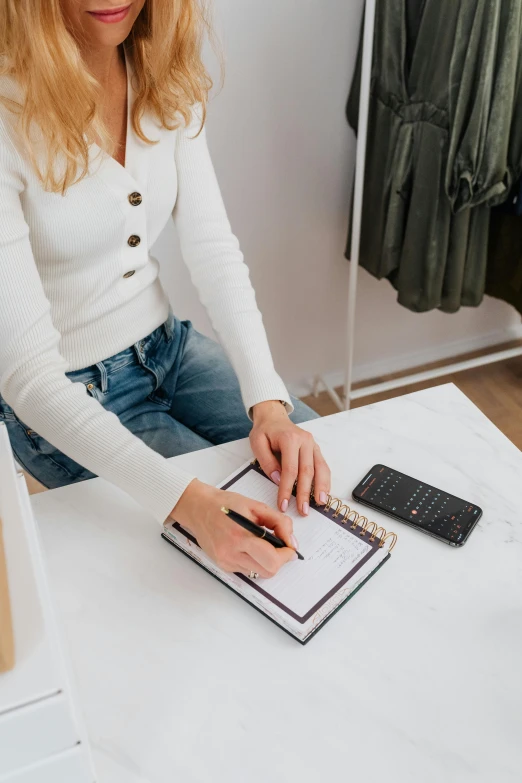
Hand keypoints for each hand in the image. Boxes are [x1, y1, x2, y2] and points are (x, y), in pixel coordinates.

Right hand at [170, 479, 298, 576]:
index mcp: (240, 536)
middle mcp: (231, 554)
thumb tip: (291, 542)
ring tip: (263, 544)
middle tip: (280, 547)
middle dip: (280, 560)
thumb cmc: (225, 504)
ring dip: (267, 562)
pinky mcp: (223, 565)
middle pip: (268, 571)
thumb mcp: (256, 506)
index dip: (287, 554)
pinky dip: (254, 561)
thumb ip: (279, 522)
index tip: (290, 546)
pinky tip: (249, 546)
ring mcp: (226, 562)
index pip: (272, 559)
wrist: (198, 508)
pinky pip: (247, 570)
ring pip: (259, 573)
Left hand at [250, 400, 330, 515]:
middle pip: (307, 471)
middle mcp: (305, 441)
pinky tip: (324, 492)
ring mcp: (312, 444)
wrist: (274, 418)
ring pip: (320, 468)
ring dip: (321, 487)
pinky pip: (323, 465)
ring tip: (320, 503)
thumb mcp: (257, 443)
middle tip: (303, 510)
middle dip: (305, 493)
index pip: (290, 469)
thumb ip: (267, 461)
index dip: (287, 489)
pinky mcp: (315, 449)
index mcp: (289, 438)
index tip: (284, 504)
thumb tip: (277, 479)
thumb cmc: (265, 431)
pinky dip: (325, 480)